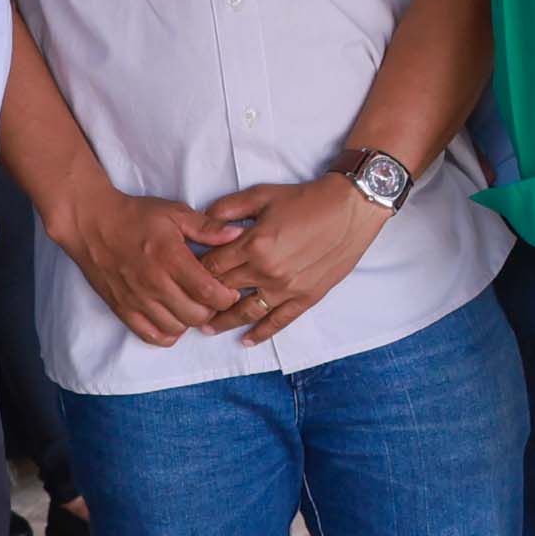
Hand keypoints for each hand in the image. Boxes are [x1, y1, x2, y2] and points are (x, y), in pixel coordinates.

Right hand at [55, 189, 254, 348]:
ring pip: (177, 328)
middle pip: (197, 315)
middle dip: (212, 309)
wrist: (90, 222)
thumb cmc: (135, 216)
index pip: (210, 293)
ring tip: (190, 304)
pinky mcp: (121, 308)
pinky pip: (151, 336)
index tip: (228, 289)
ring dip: (189, 320)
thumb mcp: (175, 213)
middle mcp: (154, 283)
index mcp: (171, 259)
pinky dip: (167, 332)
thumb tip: (237, 234)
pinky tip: (171, 317)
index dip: (227, 296)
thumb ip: (207, 228)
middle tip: (210, 297)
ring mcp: (136, 299)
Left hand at [203, 173, 391, 344]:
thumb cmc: (307, 199)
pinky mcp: (306, 297)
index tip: (183, 275)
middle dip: (202, 298)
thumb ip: (228, 208)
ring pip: (245, 312)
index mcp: (253, 245)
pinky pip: (279, 321)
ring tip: (206, 328)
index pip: (211, 266)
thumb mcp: (262, 194)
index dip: (193, 272)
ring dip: (223, 322)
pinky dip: (260, 334)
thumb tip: (203, 221)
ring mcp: (287, 288)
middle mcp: (266, 271)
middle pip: (223, 291)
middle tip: (186, 303)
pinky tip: (245, 341)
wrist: (351, 210)